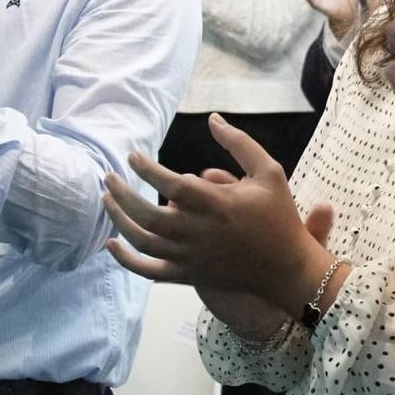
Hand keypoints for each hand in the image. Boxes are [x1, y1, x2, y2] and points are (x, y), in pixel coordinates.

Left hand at [102, 115, 346, 340]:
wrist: (287, 268)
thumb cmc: (278, 216)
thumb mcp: (269, 172)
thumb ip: (239, 143)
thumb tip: (212, 119)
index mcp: (217, 205)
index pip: (172, 185)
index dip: (147, 169)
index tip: (132, 156)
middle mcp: (199, 233)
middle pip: (148, 215)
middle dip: (122, 194)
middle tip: (109, 177)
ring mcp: (191, 257)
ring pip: (143, 241)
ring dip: (119, 220)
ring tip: (107, 200)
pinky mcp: (188, 276)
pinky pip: (149, 272)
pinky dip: (126, 260)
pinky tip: (111, 244)